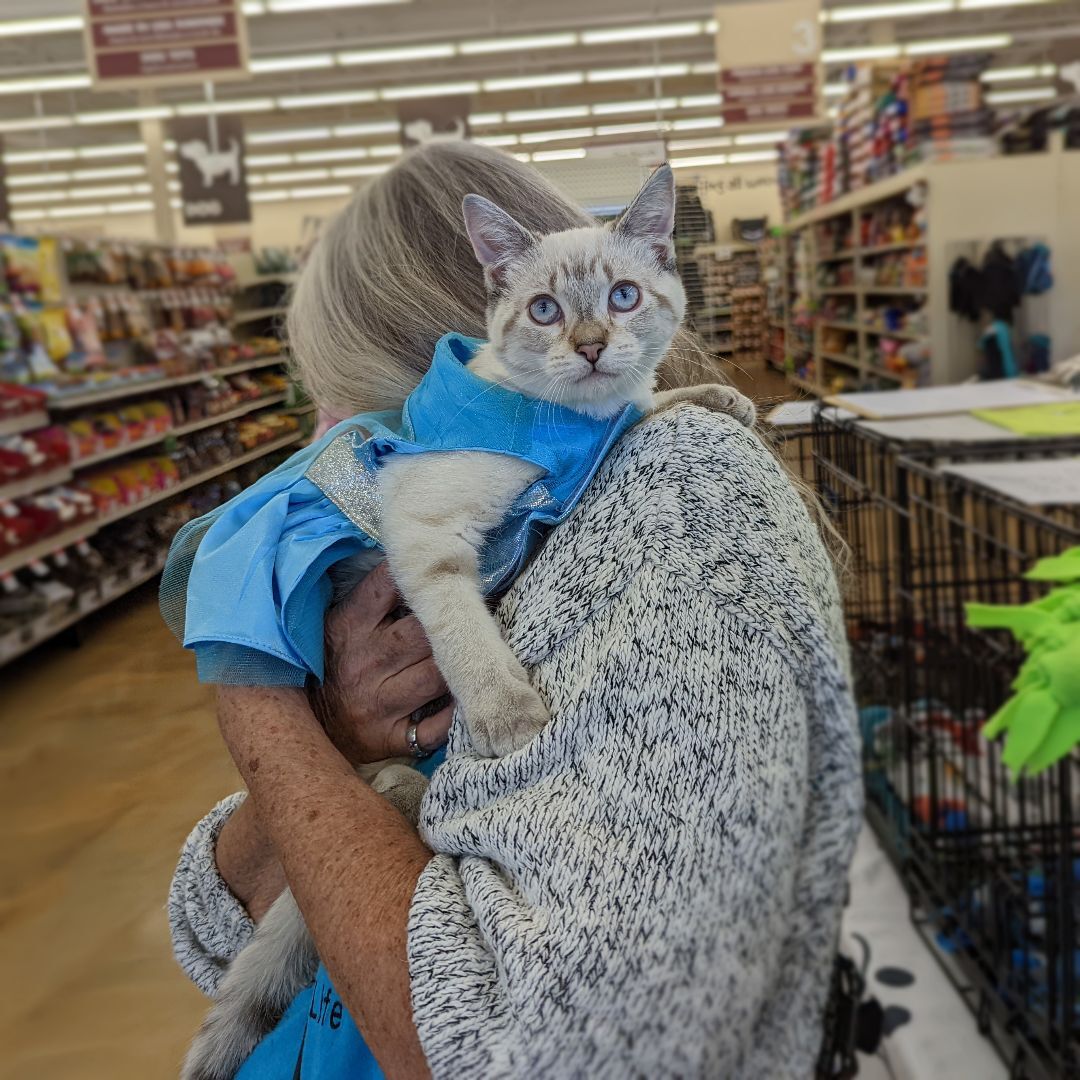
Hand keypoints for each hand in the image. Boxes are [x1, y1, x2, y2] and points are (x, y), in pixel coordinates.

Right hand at [311, 562, 452, 764]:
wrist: (304, 726)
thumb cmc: (332, 665)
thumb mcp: (338, 624)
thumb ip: (371, 598)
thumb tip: (413, 566)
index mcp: (349, 627)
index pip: (388, 587)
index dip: (419, 577)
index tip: (441, 573)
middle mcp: (364, 664)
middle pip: (422, 634)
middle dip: (447, 625)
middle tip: (466, 619)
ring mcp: (379, 703)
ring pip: (437, 676)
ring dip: (456, 666)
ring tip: (468, 657)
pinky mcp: (391, 737)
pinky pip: (437, 726)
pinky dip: (455, 712)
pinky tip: (461, 698)